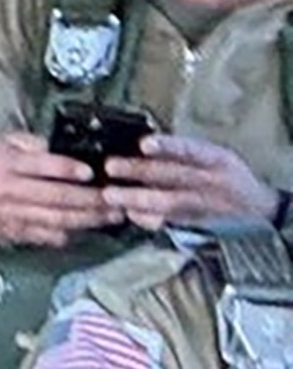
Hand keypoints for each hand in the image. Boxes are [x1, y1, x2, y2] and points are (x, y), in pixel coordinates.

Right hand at [0, 130, 118, 246]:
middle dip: (90, 199)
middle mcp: (9, 191)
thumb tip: (58, 146)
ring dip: (88, 218)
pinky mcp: (17, 233)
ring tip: (112, 215)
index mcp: (7, 164)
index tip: (92, 172)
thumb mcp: (4, 143)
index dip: (68, 169)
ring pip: (57, 219)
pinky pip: (48, 236)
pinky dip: (70, 233)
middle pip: (56, 197)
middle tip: (114, 198)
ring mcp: (13, 215)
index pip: (42, 166)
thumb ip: (31, 141)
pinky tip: (89, 228)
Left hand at [98, 131, 283, 231]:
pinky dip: (148, 219)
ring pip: (170, 202)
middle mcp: (212, 182)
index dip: (168, 146)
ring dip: (137, 199)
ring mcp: (205, 205)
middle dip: (140, 171)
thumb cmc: (226, 176)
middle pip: (174, 176)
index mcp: (216, 159)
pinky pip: (170, 222)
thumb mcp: (215, 157)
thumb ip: (184, 152)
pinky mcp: (198, 224)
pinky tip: (128, 213)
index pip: (191, 150)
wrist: (258, 209)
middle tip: (111, 166)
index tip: (144, 144)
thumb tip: (139, 145)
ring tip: (111, 195)